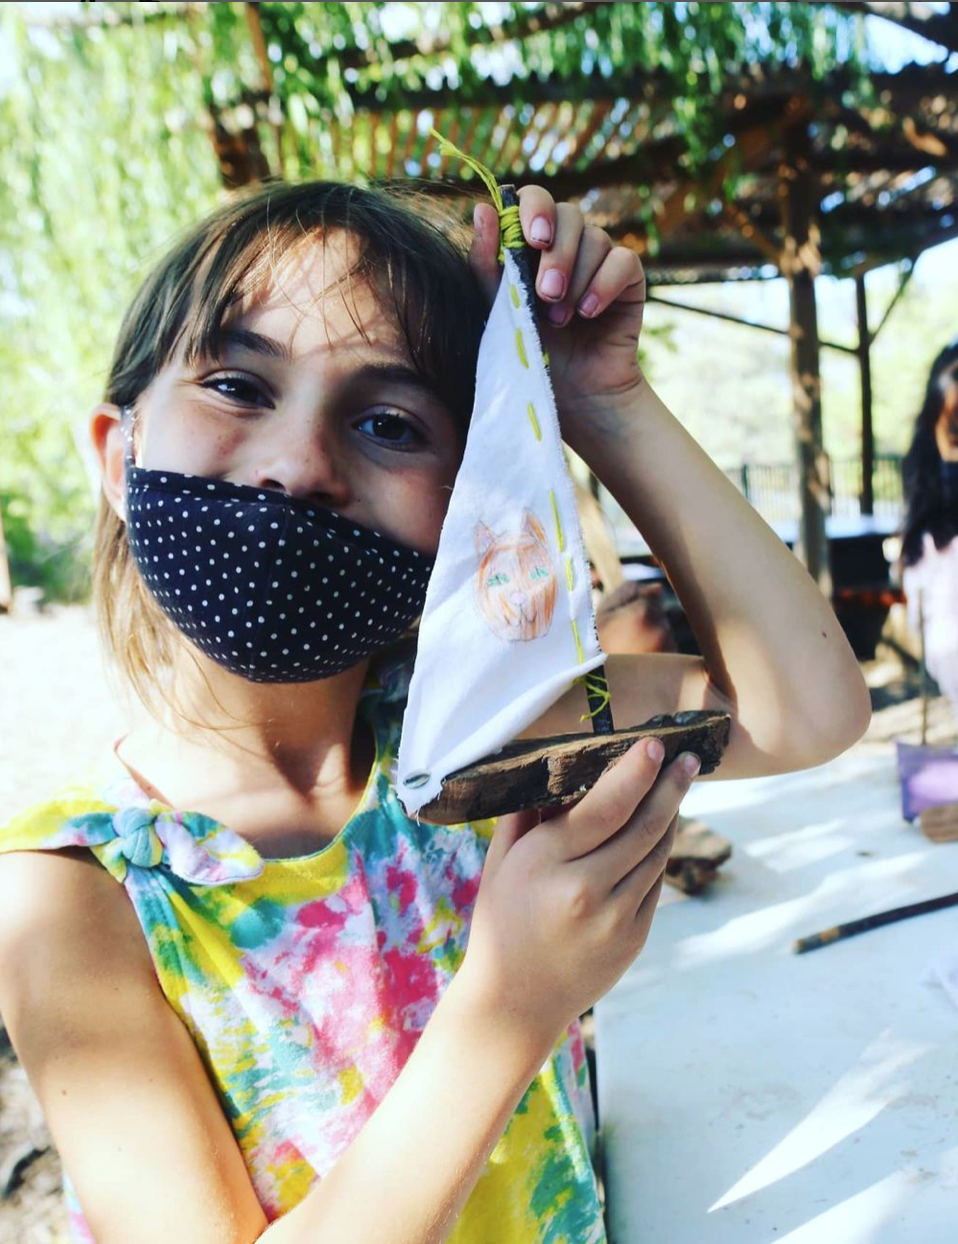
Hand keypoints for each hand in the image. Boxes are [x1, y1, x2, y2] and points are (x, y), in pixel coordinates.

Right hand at [456, 739, 698, 1049]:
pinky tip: (661, 829)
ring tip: (678, 785)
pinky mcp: (634, 938)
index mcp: (545, 864)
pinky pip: (654, 882)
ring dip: (671, 815)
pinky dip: (659, 851)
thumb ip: (530, 813)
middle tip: (688, 758)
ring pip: (656, 853)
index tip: (654, 745)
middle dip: (670, 786)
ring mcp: (616, 919)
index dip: (635, 773)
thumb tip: (566, 765)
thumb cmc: (502, 919)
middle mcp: (586, 890)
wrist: (515, 1001)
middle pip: (644, 826)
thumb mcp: (501, 862)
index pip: (605, 807)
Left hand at [469, 188, 645, 442]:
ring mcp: (600, 260)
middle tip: (546, 294)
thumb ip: (488, 266)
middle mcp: (568, 246)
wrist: (571, 398)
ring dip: (576, 277)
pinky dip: (603, 285)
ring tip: (561, 320)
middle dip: (556, 252)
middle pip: (569, 213)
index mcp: (532, 246)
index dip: (534, 208)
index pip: (534, 200)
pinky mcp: (628, 280)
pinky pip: (623, 260)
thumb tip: (481, 210)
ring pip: (595, 237)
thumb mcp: (499, 312)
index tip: (531, 238)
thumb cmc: (530, 356)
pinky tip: (589, 315)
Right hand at [595, 582, 677, 655]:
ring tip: (630, 652)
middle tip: (623, 639)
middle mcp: (662, 629)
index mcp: (643, 613)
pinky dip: (657, 651)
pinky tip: (640, 661)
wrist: (600, 690)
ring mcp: (670, 647)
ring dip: (652, 636)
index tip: (619, 622)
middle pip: (660, 612)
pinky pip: (668, 647)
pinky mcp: (674, 662)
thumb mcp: (602, 614)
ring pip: (664, 630)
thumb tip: (657, 587)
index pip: (650, 596)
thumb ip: (627, 592)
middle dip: (646, 620)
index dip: (633, 607)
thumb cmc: (596, 648)